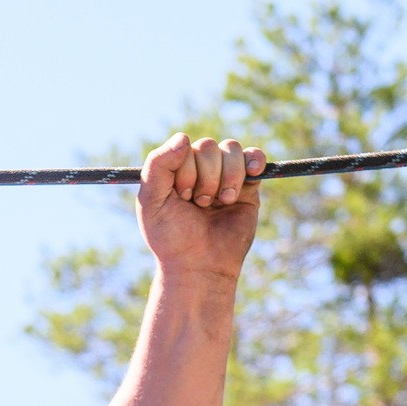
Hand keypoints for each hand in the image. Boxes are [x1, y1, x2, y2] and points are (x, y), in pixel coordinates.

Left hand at [135, 134, 264, 282]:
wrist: (199, 267)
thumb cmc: (171, 236)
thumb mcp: (152, 200)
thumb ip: (158, 165)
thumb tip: (183, 138)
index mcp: (175, 169)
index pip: (185, 146)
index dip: (185, 170)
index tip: (182, 197)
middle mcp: (199, 169)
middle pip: (209, 147)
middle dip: (206, 177)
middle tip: (200, 204)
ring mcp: (224, 176)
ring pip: (232, 150)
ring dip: (227, 176)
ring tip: (221, 203)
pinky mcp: (248, 187)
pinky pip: (254, 158)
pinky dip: (254, 159)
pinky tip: (252, 172)